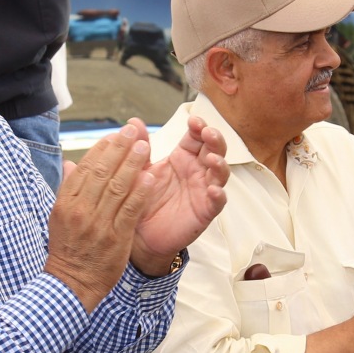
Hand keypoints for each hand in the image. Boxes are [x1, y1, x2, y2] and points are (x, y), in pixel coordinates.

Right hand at [45, 121, 153, 310]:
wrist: (72, 283)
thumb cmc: (68, 249)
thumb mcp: (59, 218)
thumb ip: (68, 189)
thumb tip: (71, 164)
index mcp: (65, 203)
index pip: (85, 168)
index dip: (101, 149)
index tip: (114, 135)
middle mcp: (80, 210)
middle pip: (102, 172)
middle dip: (119, 148)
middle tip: (133, 130)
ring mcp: (98, 224)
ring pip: (118, 187)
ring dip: (133, 164)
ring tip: (145, 146)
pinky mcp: (116, 238)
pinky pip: (130, 210)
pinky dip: (140, 192)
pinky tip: (150, 177)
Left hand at [130, 113, 227, 273]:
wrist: (140, 232)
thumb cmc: (142, 198)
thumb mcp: (139, 171)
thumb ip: (139, 148)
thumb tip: (133, 121)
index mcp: (183, 157)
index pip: (196, 136)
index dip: (198, 126)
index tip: (193, 119)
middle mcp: (197, 171)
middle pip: (214, 149)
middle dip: (214, 139)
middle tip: (207, 133)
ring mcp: (204, 190)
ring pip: (220, 173)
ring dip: (220, 164)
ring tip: (212, 159)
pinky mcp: (205, 211)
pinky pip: (217, 202)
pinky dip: (219, 195)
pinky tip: (213, 190)